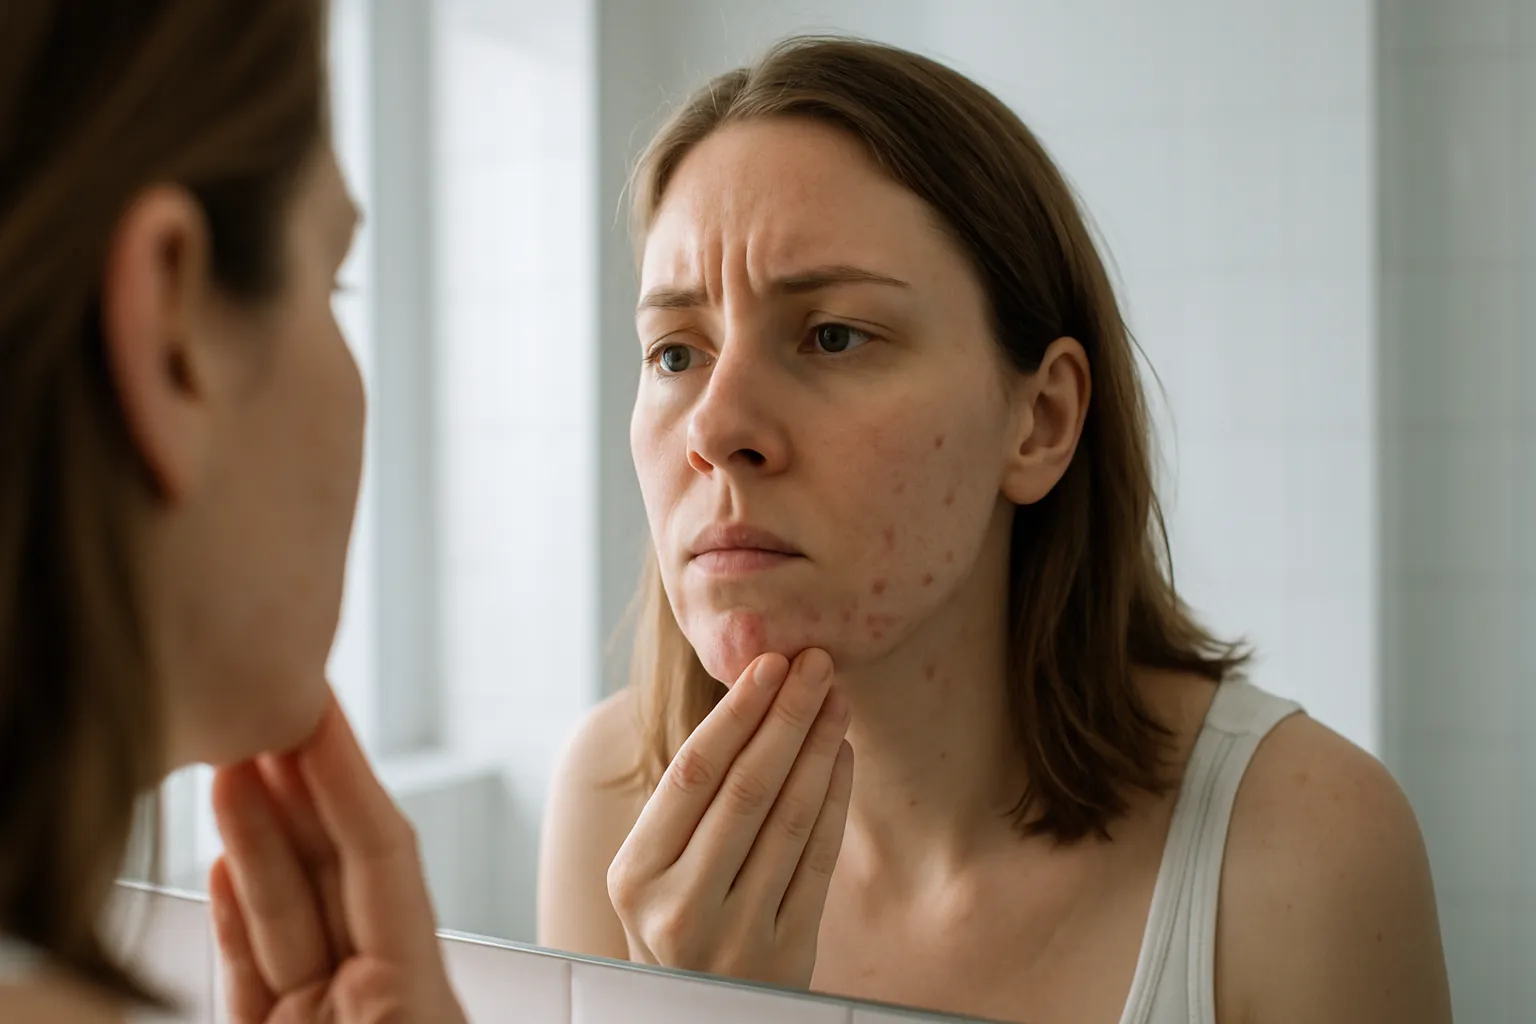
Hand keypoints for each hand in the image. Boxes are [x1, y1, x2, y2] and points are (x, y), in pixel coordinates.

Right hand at [208, 694, 465, 1023]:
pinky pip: (254, 972)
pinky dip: (237, 916)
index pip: (384, 855)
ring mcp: (321, 1022)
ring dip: (255, 834)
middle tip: (268, 710)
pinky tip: (222, 861)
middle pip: (336, 870)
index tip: (319, 710)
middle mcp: (375, 1000)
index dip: (348, 774)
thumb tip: (304, 868)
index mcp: (420, 998)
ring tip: (229, 762)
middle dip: (298, 786)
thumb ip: (327, 940)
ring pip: (285, 914)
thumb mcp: (397, 1021)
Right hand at [607, 648, 854, 987]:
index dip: (736, 713)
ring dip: (817, 749)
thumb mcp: (652, 873)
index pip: (693, 774)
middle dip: (786, 716)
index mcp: (635, 875)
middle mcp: (679, 907)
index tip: (769, 661)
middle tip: (816, 662)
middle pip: (745, 789)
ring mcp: (735, 935)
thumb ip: (684, 806)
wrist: (696, 1015)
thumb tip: (744, 699)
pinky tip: (841, 756)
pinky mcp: (786, 954)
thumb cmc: (676, 919)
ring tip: (836, 698)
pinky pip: (816, 861)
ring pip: (787, 821)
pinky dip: (833, 801)